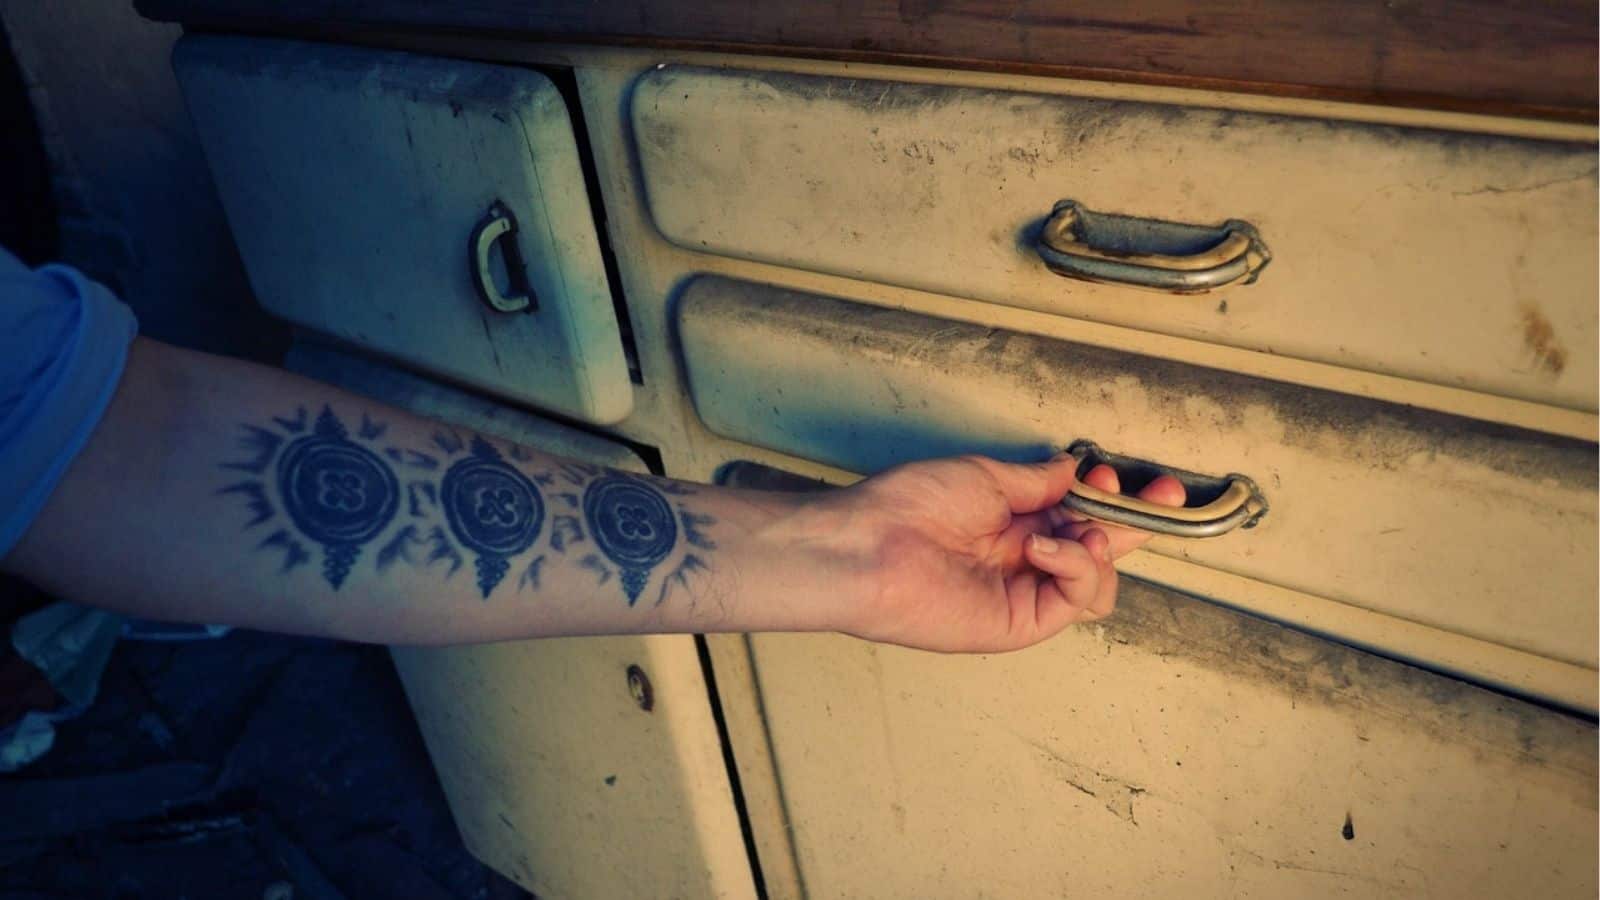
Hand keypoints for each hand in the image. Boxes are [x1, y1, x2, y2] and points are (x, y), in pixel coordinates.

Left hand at [825, 453, 1184, 651]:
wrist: (870, 547)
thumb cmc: (910, 505)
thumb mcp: (986, 477)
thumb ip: (1037, 481)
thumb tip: (1074, 471)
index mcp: (1013, 519)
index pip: (1080, 513)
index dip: (1114, 497)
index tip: (1136, 479)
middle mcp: (1023, 557)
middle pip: (1100, 547)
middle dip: (1134, 521)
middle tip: (1158, 497)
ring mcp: (1025, 592)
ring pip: (1098, 579)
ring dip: (1101, 546)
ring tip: (1076, 527)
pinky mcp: (1021, 622)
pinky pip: (1075, 598)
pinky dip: (1076, 566)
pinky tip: (1045, 547)